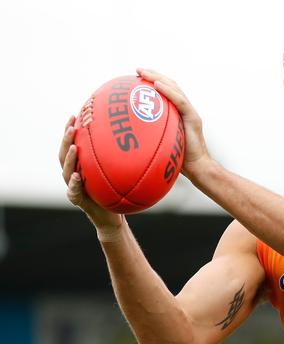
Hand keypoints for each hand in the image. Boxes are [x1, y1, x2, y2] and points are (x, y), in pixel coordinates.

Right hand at [59, 115, 122, 236]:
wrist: (113, 216)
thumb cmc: (117, 191)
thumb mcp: (122, 172)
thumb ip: (124, 158)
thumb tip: (144, 137)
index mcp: (82, 164)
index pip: (73, 143)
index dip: (71, 129)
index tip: (76, 114)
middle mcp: (74, 173)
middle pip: (64, 153)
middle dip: (67, 139)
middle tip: (73, 126)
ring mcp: (73, 186)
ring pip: (65, 170)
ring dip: (69, 158)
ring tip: (74, 147)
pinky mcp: (77, 199)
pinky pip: (73, 191)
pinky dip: (73, 184)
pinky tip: (76, 176)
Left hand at [136, 69, 212, 179]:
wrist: (198, 167)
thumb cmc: (179, 161)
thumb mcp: (161, 145)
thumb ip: (150, 136)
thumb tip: (126, 137)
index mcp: (178, 113)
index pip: (167, 92)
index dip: (154, 82)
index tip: (137, 77)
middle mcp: (185, 109)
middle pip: (170, 85)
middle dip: (154, 75)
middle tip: (138, 70)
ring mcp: (190, 113)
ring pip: (175, 89)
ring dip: (158, 78)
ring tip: (144, 73)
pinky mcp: (194, 118)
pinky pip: (180, 101)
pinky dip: (168, 91)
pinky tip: (157, 85)